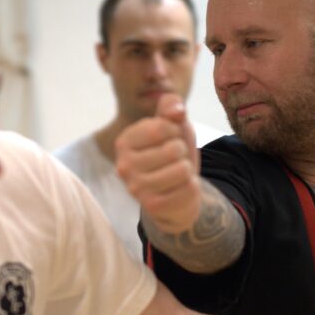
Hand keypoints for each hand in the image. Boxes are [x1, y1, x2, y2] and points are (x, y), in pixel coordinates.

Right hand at [115, 93, 199, 232]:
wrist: (174, 193)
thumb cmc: (171, 154)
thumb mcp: (173, 126)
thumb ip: (171, 108)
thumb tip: (177, 110)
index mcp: (124, 142)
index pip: (160, 127)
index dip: (176, 130)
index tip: (171, 139)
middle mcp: (124, 165)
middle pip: (174, 149)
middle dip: (183, 152)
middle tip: (174, 160)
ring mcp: (136, 188)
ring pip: (182, 169)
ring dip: (187, 169)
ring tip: (177, 173)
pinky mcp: (152, 206)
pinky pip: (188, 188)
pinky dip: (190, 186)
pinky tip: (178, 188)